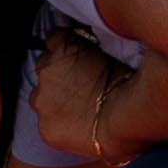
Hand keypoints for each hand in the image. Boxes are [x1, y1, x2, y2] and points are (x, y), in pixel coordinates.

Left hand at [23, 26, 122, 167]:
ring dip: (55, 100)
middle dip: (58, 75)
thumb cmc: (126, 82)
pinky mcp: (45, 127)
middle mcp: (45, 72)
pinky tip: (78, 125)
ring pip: (41, 97)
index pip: (54, 39)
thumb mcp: (109, 51)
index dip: (66, 49)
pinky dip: (59, 124)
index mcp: (62, 48)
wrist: (125, 116)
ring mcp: (41, 101)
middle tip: (81, 85)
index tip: (75, 57)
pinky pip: (47, 124)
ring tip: (80, 107)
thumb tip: (85, 46)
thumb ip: (88, 47)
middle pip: (45, 69)